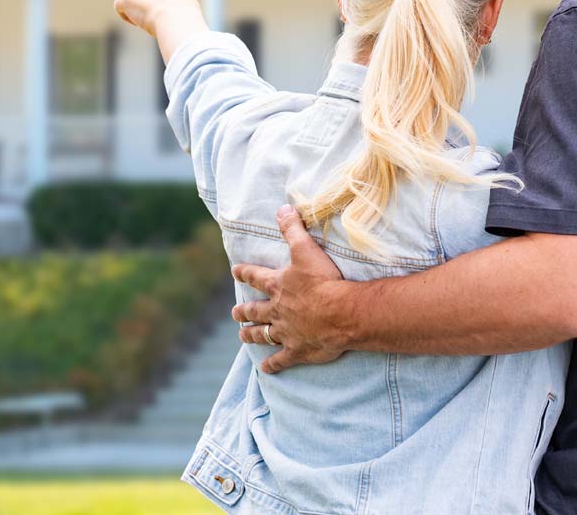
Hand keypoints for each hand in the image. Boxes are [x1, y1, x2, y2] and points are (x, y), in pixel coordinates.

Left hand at [114, 0, 208, 59]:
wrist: (177, 21)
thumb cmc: (186, 21)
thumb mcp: (183, 5)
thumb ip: (168, 1)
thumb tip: (155, 12)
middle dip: (146, 3)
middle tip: (161, 16)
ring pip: (132, 1)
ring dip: (139, 12)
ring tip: (155, 20)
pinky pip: (120, 7)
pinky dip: (126, 16)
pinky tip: (139, 21)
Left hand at [231, 206, 347, 373]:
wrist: (341, 312)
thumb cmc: (324, 280)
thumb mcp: (306, 249)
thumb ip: (293, 228)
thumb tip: (282, 208)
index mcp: (278, 285)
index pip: (256, 276)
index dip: (245, 272)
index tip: (235, 271)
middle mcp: (277, 309)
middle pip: (255, 310)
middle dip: (243, 311)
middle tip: (235, 312)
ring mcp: (286, 332)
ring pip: (263, 334)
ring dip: (252, 335)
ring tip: (242, 336)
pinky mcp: (297, 350)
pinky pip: (281, 360)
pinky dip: (272, 365)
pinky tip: (266, 369)